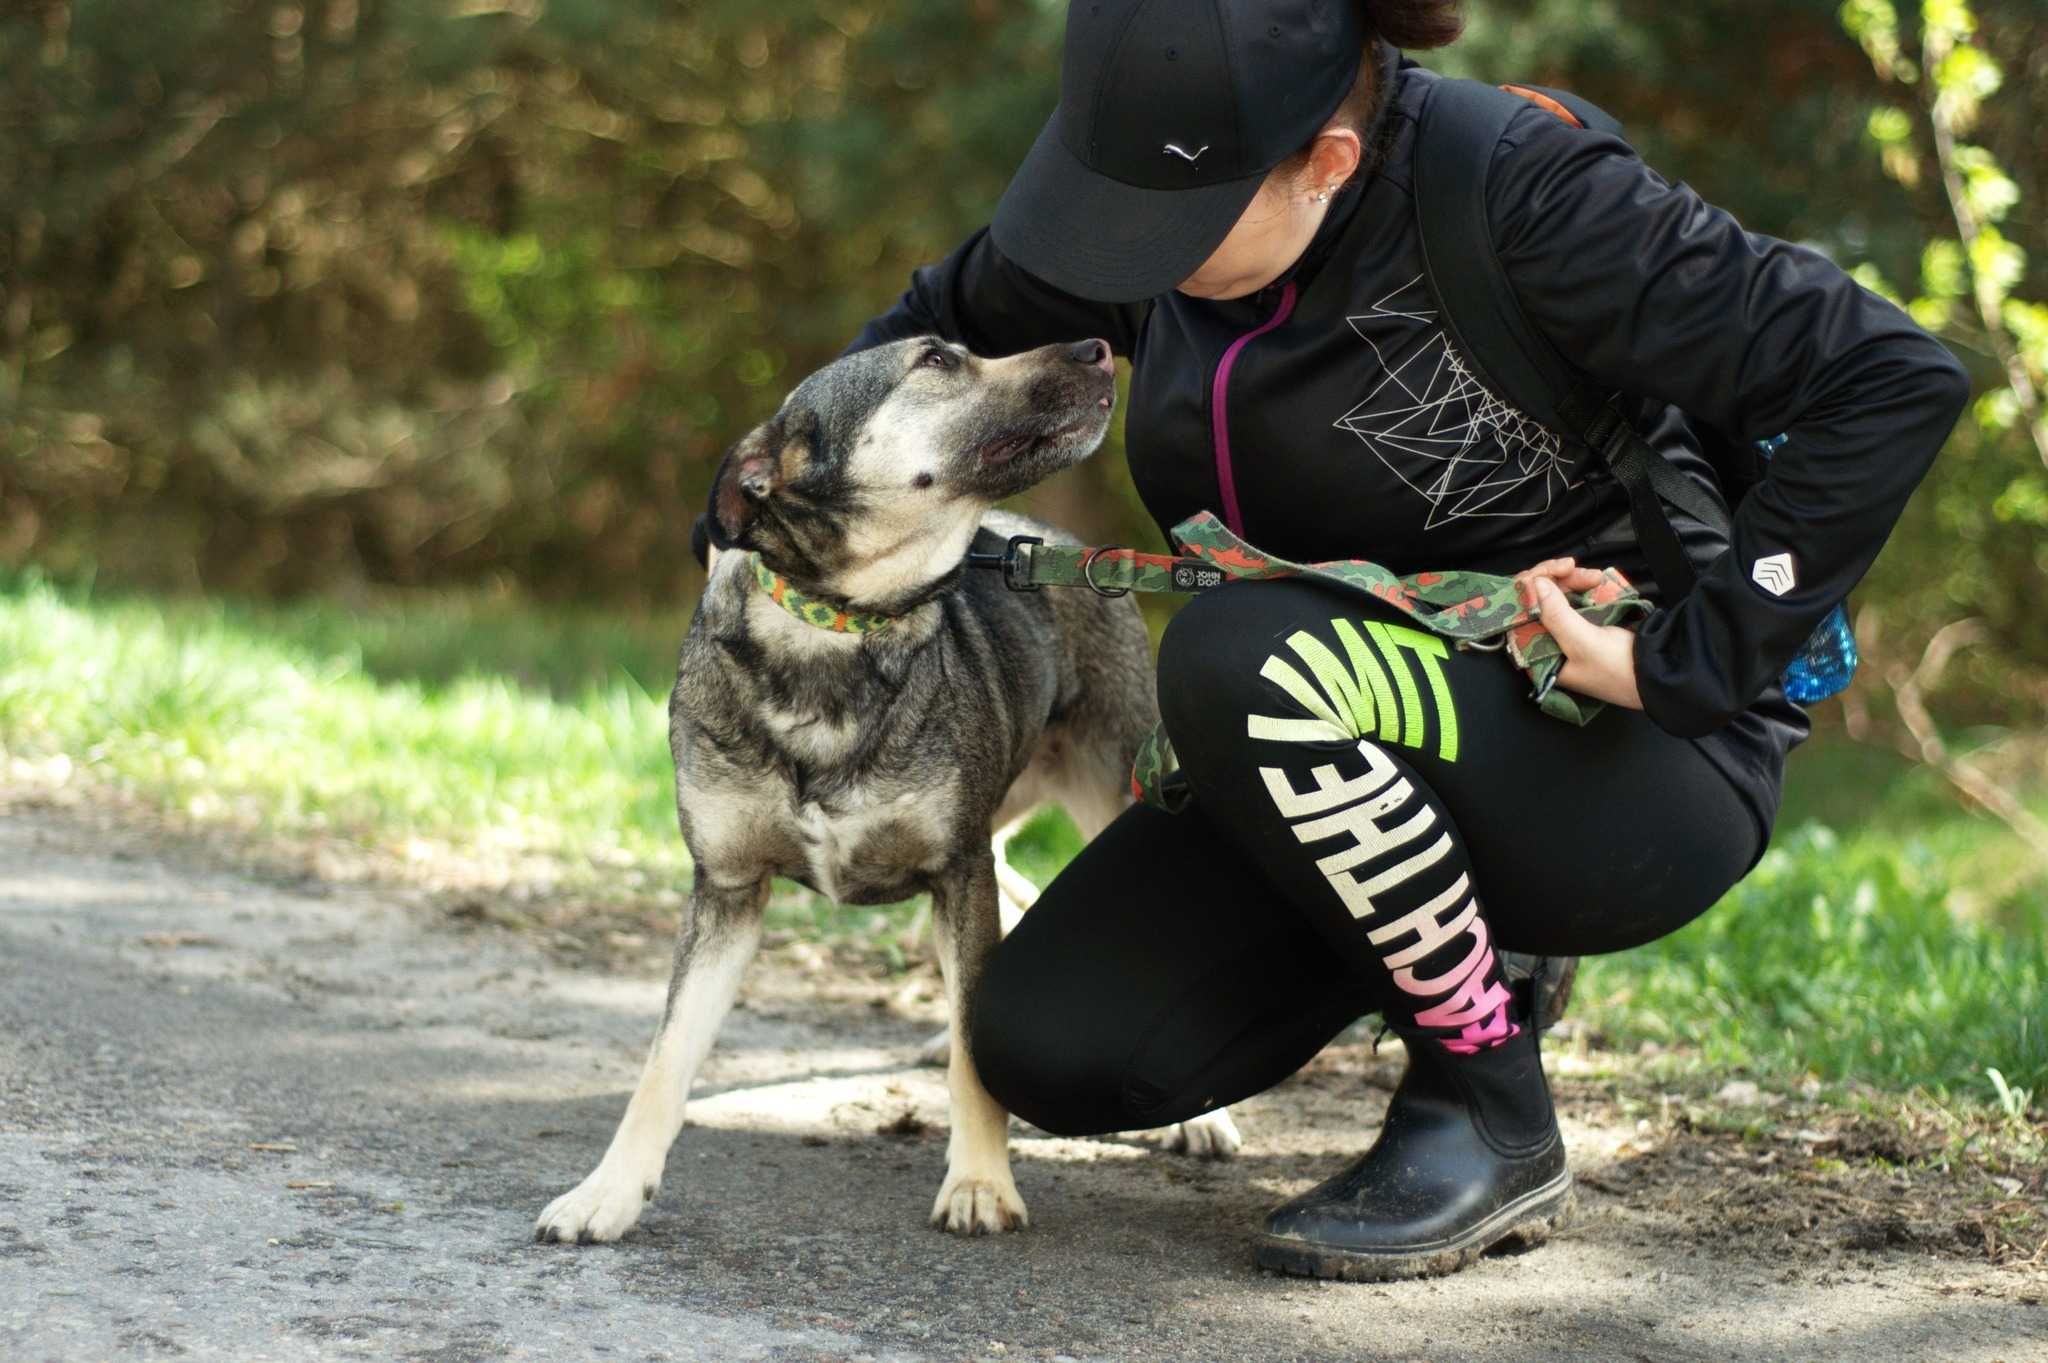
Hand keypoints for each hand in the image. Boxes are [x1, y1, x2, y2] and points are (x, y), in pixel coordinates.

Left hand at [1514, 558, 1643, 711]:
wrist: (1658, 675)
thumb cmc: (1618, 668)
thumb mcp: (1583, 642)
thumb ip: (1555, 614)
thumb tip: (1534, 584)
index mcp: (1538, 656)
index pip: (1518, 617)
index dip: (1525, 591)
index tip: (1543, 573)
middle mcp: (1548, 645)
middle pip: (1536, 602)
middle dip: (1552, 580)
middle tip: (1573, 567)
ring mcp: (1567, 634)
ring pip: (1556, 596)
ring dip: (1571, 580)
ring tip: (1594, 576)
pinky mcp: (1586, 624)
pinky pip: (1575, 598)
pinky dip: (1583, 586)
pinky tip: (1596, 580)